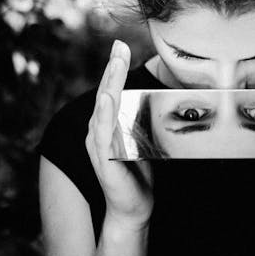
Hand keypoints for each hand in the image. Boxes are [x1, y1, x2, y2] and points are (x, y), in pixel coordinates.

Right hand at [86, 39, 153, 229]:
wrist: (134, 210)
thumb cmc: (138, 176)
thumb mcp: (142, 142)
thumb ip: (141, 121)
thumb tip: (156, 98)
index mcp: (107, 126)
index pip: (110, 91)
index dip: (115, 68)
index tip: (121, 46)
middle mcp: (98, 132)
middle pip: (104, 93)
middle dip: (112, 68)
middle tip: (119, 45)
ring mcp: (99, 146)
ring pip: (102, 109)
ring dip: (109, 84)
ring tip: (115, 63)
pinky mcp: (104, 160)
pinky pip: (103, 134)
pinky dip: (104, 114)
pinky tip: (107, 99)